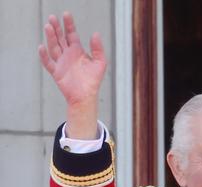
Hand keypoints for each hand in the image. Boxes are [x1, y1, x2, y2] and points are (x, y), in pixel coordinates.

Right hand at [38, 12, 105, 138]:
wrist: (86, 96)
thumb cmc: (93, 80)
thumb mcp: (100, 63)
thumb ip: (98, 49)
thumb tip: (96, 33)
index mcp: (77, 51)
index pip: (71, 35)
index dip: (68, 25)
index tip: (66, 14)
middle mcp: (68, 55)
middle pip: (60, 38)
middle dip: (56, 28)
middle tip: (52, 18)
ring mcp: (61, 63)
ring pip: (53, 47)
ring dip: (50, 37)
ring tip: (48, 27)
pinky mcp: (56, 72)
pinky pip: (48, 63)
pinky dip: (44, 56)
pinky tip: (42, 47)